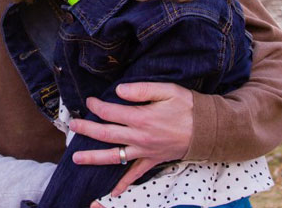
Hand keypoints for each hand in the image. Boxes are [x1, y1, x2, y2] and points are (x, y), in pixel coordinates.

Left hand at [70, 82, 193, 195]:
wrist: (210, 130)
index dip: (96, 106)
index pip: (110, 112)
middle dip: (86, 130)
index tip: (89, 101)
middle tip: (72, 126)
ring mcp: (145, 151)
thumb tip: (118, 90)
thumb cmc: (188, 107)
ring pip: (114, 156)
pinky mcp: (153, 161)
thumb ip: (141, 89)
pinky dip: (123, 184)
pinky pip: (135, 174)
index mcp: (141, 118)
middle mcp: (140, 137)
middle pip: (106, 134)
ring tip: (76, 158)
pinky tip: (112, 192)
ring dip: (94, 157)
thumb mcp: (167, 90)